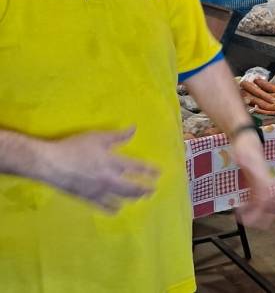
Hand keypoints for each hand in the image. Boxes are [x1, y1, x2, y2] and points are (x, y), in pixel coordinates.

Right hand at [40, 127, 158, 212]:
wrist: (52, 164)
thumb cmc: (75, 147)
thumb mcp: (98, 137)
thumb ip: (117, 135)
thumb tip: (134, 128)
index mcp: (113, 163)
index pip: (136, 167)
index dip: (149, 170)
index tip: (159, 173)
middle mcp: (109, 179)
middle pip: (132, 187)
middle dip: (144, 189)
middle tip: (153, 190)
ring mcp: (98, 191)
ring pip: (120, 197)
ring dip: (132, 198)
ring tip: (140, 198)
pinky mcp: (86, 198)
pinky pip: (103, 206)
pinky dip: (112, 208)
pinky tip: (116, 210)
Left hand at [231, 131, 274, 228]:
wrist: (246, 139)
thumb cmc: (244, 145)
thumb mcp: (242, 151)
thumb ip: (243, 157)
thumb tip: (241, 160)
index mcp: (262, 176)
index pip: (265, 196)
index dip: (259, 209)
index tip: (247, 218)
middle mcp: (265, 181)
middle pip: (270, 202)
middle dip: (264, 216)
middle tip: (252, 224)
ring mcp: (261, 182)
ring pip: (265, 202)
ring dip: (259, 213)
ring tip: (247, 222)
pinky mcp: (255, 182)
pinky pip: (257, 198)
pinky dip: (252, 207)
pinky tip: (242, 211)